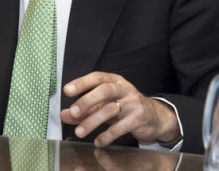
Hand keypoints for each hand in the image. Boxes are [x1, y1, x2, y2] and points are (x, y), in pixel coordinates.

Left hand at [60, 72, 178, 147]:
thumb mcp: (104, 105)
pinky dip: (107, 135)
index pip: (97, 77)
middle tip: (73, 113)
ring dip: (92, 122)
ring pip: (110, 110)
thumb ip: (84, 109)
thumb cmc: (124, 107)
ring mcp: (133, 102)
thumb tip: (64, 115)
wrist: (154, 116)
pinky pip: (121, 126)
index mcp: (114, 81)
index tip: (67, 91)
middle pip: (104, 91)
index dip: (81, 83)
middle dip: (87, 101)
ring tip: (79, 132)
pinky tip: (98, 142)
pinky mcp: (139, 117)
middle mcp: (124, 88)